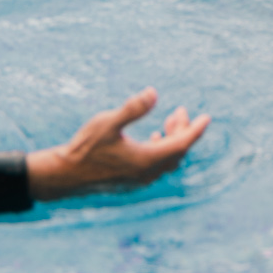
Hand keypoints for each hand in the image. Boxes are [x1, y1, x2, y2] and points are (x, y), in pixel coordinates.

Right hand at [27, 88, 211, 199]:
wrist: (66, 174)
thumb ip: (132, 108)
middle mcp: (147, 172)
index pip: (182, 144)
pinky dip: (162, 150)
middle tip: (180, 111)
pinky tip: (154, 138)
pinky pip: (158, 166)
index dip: (195, 130)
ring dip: (173, 140)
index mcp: (147, 159)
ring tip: (170, 121)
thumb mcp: (108, 122)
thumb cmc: (85, 147)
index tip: (207, 117)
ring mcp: (140, 178)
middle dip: (183, 131)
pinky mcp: (132, 179)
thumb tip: (154, 92)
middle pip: (177, 152)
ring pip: (168, 159)